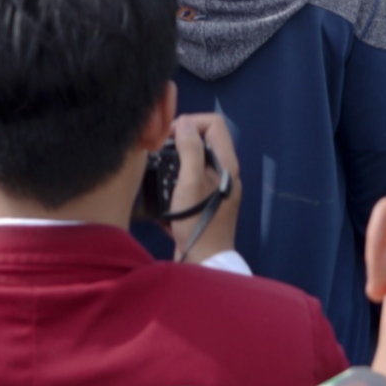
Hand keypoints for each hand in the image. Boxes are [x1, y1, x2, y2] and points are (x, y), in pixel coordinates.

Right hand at [165, 113, 243, 264]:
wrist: (203, 263)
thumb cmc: (198, 221)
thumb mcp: (191, 182)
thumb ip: (190, 150)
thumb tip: (184, 122)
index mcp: (227, 164)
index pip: (214, 123)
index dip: (191, 122)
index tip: (169, 136)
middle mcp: (224, 173)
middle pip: (203, 140)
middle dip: (180, 141)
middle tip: (159, 152)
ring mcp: (215, 189)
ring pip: (193, 161)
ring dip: (175, 163)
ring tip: (158, 172)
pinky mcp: (204, 203)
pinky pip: (189, 182)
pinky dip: (175, 182)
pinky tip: (162, 193)